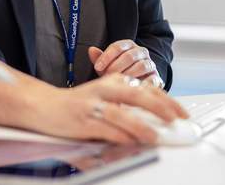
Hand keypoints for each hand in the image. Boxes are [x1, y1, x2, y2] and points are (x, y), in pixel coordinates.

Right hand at [26, 74, 188, 144]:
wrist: (43, 105)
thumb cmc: (76, 105)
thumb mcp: (103, 98)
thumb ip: (126, 106)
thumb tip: (154, 122)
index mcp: (112, 82)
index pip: (145, 87)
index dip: (167, 100)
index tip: (181, 113)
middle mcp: (104, 89)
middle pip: (137, 95)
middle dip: (160, 108)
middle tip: (176, 120)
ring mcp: (93, 104)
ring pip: (122, 113)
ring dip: (140, 126)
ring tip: (154, 136)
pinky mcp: (83, 120)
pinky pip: (105, 128)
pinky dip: (119, 136)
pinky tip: (130, 142)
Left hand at [88, 40, 162, 87]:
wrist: (134, 85)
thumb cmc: (118, 72)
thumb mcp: (107, 66)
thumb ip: (99, 58)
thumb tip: (91, 49)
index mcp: (128, 45)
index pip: (117, 47)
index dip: (106, 57)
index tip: (97, 67)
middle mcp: (141, 52)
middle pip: (129, 56)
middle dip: (116, 67)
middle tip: (107, 76)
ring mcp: (150, 64)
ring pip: (141, 65)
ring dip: (128, 74)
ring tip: (119, 82)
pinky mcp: (157, 77)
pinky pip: (153, 78)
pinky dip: (143, 83)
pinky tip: (134, 88)